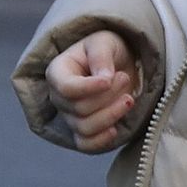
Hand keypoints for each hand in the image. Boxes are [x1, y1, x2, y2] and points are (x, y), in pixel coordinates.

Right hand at [45, 30, 141, 153]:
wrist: (119, 64)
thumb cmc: (108, 49)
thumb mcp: (105, 42)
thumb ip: (101, 56)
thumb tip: (104, 79)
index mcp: (58, 72)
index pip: (66, 88)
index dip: (88, 87)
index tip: (109, 79)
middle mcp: (59, 97)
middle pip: (79, 108)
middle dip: (108, 96)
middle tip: (125, 78)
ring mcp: (70, 116)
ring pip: (85, 128)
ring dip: (112, 114)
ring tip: (129, 98)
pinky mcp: (84, 131)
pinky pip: (86, 145)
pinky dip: (101, 140)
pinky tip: (116, 129)